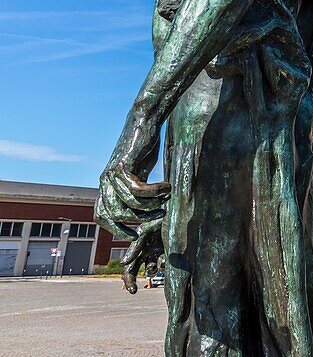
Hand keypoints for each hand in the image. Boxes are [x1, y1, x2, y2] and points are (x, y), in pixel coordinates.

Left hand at [96, 150, 170, 294]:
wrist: (143, 121)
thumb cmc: (143, 148)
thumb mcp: (137, 174)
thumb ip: (133, 192)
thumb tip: (141, 213)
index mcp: (105, 186)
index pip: (101, 216)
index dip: (116, 229)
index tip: (135, 234)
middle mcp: (105, 181)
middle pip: (115, 214)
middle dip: (138, 220)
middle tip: (158, 215)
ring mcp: (113, 173)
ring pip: (130, 204)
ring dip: (152, 205)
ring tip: (167, 199)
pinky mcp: (124, 165)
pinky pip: (138, 189)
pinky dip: (155, 192)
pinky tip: (167, 186)